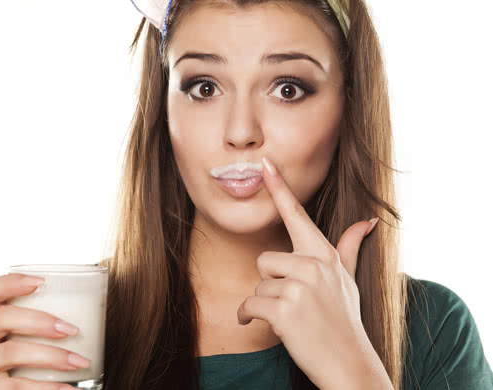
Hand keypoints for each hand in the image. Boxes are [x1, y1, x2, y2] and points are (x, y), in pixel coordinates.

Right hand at [0, 273, 88, 389]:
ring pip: (11, 352)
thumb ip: (43, 327)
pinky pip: (14, 388)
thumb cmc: (23, 367)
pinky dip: (47, 388)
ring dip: (52, 357)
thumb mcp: (24, 342)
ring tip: (80, 362)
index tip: (42, 281)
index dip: (13, 282)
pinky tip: (70, 389)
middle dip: (41, 321)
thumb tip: (93, 314)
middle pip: (2, 317)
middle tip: (73, 330)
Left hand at [237, 157, 388, 389]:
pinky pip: (248, 305)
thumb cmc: (344, 320)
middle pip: (265, 260)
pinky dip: (247, 317)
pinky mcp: (284, 309)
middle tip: (294, 303)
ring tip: (290, 318)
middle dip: (272, 284)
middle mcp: (314, 265)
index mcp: (324, 256)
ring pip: (257, 285)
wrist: (349, 363)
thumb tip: (368, 221)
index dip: (279, 189)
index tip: (265, 164)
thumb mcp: (348, 281)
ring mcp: (300, 287)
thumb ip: (350, 247)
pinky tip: (262, 326)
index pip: (297, 216)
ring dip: (265, 304)